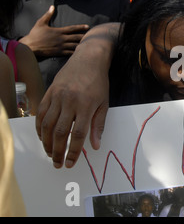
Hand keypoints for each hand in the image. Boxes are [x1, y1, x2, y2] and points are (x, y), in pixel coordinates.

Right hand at [19, 5, 88, 56]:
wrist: (30, 46)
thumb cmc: (35, 34)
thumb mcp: (41, 23)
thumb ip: (48, 15)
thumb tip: (52, 7)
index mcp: (58, 31)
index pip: (72, 28)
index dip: (80, 27)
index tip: (88, 27)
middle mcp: (61, 38)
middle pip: (76, 37)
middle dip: (85, 36)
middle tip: (93, 36)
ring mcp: (61, 46)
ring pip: (74, 45)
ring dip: (82, 45)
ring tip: (89, 45)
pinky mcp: (59, 52)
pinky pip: (70, 53)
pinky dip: (76, 52)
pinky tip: (81, 53)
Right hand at [35, 40, 109, 168]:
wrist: (88, 59)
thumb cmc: (99, 83)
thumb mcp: (104, 104)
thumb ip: (98, 125)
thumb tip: (95, 146)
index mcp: (86, 106)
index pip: (77, 135)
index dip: (73, 152)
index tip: (70, 163)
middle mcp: (69, 102)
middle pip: (59, 133)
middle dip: (57, 151)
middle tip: (57, 163)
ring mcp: (57, 96)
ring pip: (47, 125)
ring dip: (46, 142)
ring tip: (50, 153)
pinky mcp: (49, 92)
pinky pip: (41, 113)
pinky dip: (39, 128)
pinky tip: (42, 137)